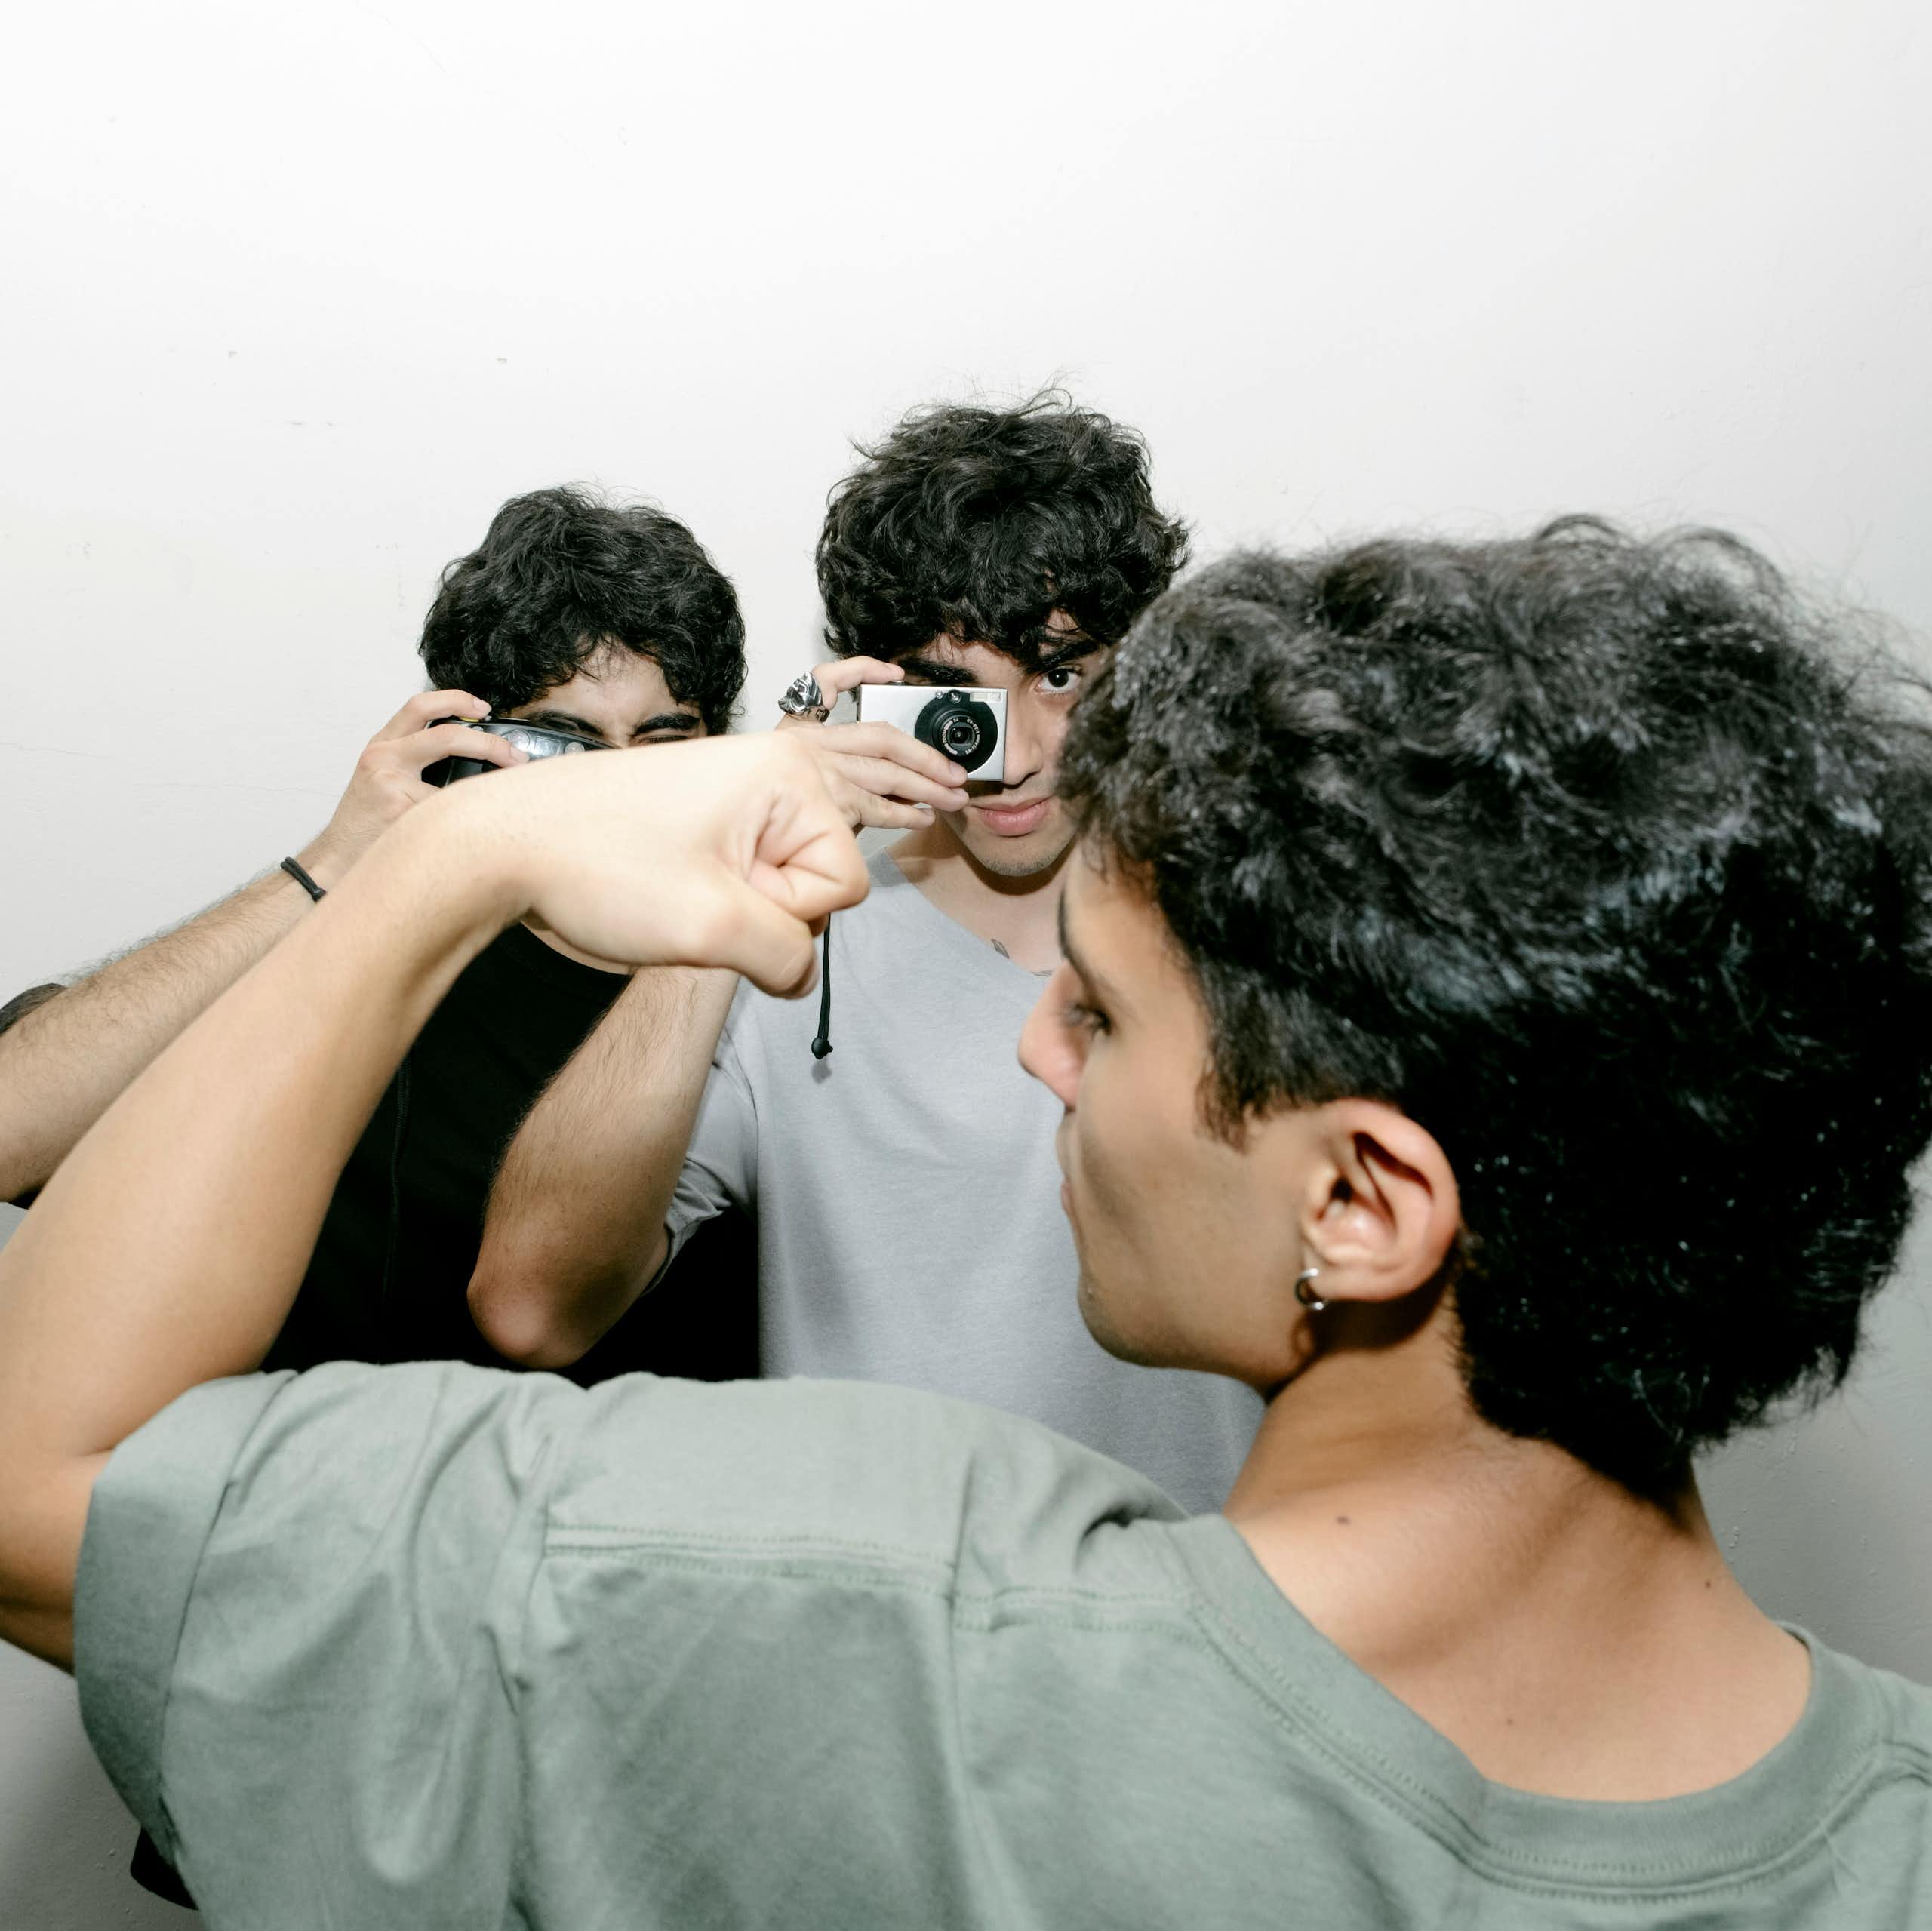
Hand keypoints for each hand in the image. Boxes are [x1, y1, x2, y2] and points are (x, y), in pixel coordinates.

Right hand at [299, 690, 525, 885]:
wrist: (336, 860)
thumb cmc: (367, 825)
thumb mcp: (384, 780)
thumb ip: (417, 762)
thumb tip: (478, 755)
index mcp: (382, 745)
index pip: (420, 705)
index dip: (456, 700)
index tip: (483, 708)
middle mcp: (383, 756)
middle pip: (447, 734)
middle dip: (490, 743)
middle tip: (516, 756)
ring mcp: (390, 781)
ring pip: (456, 780)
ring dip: (488, 786)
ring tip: (508, 794)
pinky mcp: (399, 809)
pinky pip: (449, 810)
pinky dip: (467, 819)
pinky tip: (476, 830)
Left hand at [445, 732, 870, 995]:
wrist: (500, 845)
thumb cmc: (597, 865)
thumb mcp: (714, 928)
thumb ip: (787, 958)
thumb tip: (799, 975)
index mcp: (786, 773)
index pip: (843, 880)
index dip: (786, 913)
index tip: (720, 896)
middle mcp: (766, 770)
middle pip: (812, 880)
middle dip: (758, 912)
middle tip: (689, 898)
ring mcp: (730, 791)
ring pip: (771, 886)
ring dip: (728, 913)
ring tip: (668, 895)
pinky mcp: (699, 814)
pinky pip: (737, 877)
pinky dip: (705, 901)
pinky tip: (659, 893)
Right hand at [776, 656, 969, 829]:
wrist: (738, 851)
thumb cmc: (772, 817)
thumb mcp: (807, 782)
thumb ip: (850, 776)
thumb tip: (903, 786)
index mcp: (794, 730)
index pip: (823, 681)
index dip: (862, 671)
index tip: (894, 675)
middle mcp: (805, 745)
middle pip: (881, 737)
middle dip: (925, 755)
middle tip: (953, 771)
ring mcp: (817, 772)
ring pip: (887, 773)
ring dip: (927, 787)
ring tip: (952, 797)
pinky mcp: (826, 803)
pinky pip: (879, 807)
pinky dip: (906, 814)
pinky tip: (923, 817)